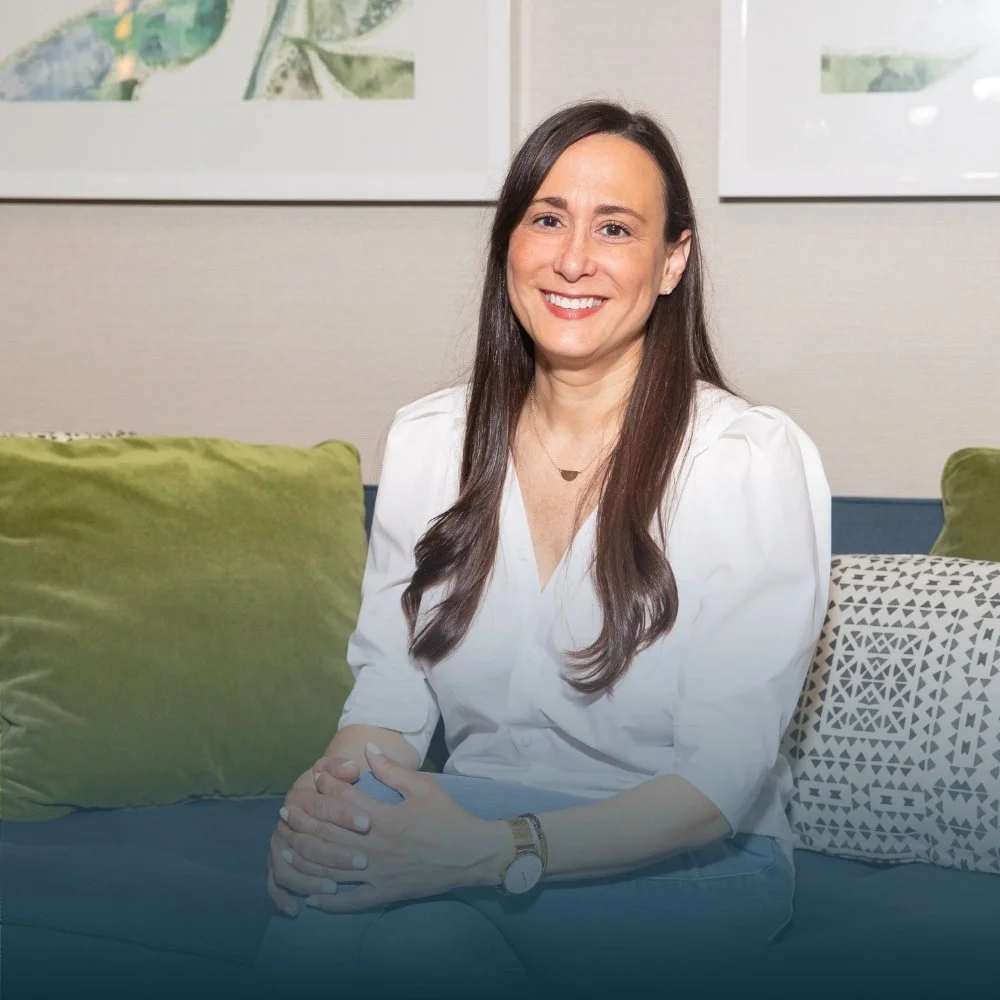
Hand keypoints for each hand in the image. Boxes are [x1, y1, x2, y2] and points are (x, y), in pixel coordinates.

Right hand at [267, 754, 364, 916]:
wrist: (318, 792)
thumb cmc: (334, 782)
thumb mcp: (337, 768)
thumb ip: (342, 766)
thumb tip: (350, 769)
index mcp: (299, 796)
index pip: (320, 806)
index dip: (343, 813)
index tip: (367, 822)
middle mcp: (284, 822)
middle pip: (307, 840)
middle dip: (335, 853)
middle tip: (363, 861)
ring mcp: (279, 845)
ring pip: (290, 865)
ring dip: (311, 878)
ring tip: (336, 886)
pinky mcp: (277, 864)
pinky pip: (274, 883)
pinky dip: (282, 897)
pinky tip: (297, 910)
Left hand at [285, 744, 507, 913]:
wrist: (472, 855)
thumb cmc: (448, 818)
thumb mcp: (423, 787)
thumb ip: (392, 769)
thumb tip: (369, 748)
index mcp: (385, 819)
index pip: (345, 801)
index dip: (327, 787)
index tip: (315, 778)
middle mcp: (375, 848)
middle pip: (329, 835)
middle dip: (304, 822)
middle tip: (287, 813)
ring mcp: (378, 874)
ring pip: (332, 869)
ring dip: (306, 859)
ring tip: (287, 849)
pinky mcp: (384, 893)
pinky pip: (351, 902)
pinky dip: (329, 901)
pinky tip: (313, 896)